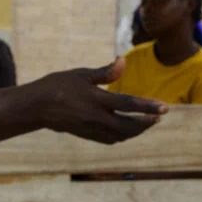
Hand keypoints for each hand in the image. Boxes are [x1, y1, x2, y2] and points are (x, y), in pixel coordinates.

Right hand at [29, 59, 168, 143]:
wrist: (36, 107)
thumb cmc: (58, 85)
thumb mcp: (81, 74)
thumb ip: (105, 72)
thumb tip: (123, 61)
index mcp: (96, 99)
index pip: (129, 104)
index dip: (148, 107)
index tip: (165, 108)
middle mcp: (95, 117)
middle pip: (129, 126)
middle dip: (146, 123)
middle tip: (158, 116)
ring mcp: (91, 129)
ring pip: (121, 136)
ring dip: (136, 131)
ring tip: (146, 122)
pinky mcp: (86, 135)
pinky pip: (110, 139)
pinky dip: (122, 136)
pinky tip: (127, 130)